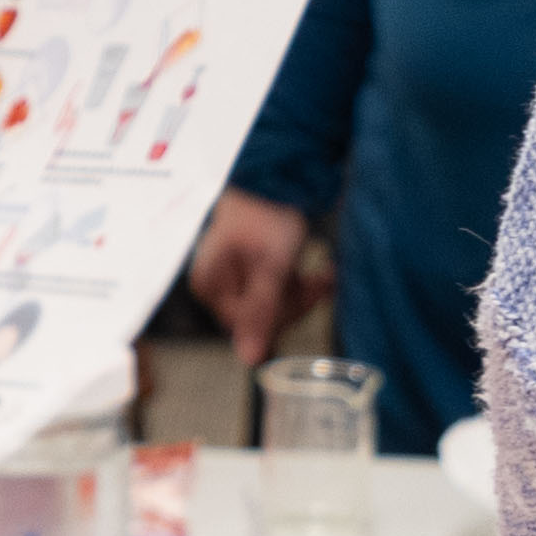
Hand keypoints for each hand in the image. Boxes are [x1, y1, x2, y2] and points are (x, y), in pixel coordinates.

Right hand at [189, 190, 328, 354]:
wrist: (274, 175)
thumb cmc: (266, 213)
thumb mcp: (271, 266)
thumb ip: (261, 313)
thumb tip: (250, 360)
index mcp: (211, 285)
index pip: (248, 325)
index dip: (283, 314)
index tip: (311, 294)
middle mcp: (217, 286)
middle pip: (261, 318)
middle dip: (296, 301)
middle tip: (322, 279)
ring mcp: (233, 280)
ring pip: (273, 307)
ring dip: (302, 293)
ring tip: (324, 273)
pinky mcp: (250, 274)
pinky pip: (275, 293)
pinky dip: (297, 284)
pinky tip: (316, 273)